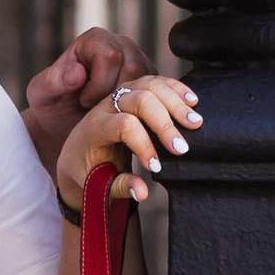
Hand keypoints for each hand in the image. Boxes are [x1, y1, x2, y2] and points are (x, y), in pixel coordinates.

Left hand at [24, 24, 153, 173]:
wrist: (66, 128)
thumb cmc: (52, 108)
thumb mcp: (41, 95)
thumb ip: (53, 80)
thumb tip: (77, 72)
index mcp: (95, 40)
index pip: (110, 56)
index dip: (98, 84)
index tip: (84, 102)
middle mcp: (122, 45)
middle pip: (134, 68)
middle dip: (115, 97)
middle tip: (98, 112)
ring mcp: (140, 63)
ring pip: (151, 82)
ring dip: (131, 106)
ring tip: (109, 116)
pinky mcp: (153, 83)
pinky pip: (161, 94)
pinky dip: (147, 112)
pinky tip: (129, 123)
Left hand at [58, 69, 202, 213]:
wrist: (78, 153)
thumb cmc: (88, 171)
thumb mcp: (96, 184)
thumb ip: (118, 186)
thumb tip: (142, 192)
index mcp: (94, 128)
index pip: (124, 125)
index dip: (144, 145)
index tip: (156, 168)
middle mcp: (106, 106)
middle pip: (140, 100)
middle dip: (164, 123)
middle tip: (182, 147)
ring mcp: (120, 95)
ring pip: (150, 86)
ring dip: (176, 102)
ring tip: (196, 122)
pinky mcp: (133, 91)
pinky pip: (156, 81)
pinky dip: (176, 89)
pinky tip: (193, 102)